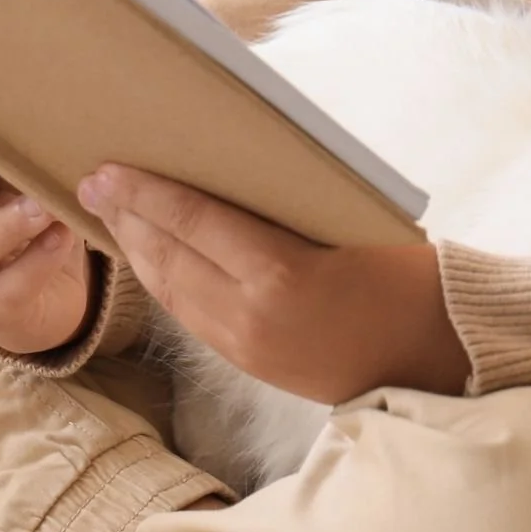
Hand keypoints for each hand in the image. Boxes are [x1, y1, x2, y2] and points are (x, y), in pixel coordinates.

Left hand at [77, 163, 470, 403]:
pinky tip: (156, 260)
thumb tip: (228, 177)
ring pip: (172, 293)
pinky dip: (166, 281)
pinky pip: (192, 316)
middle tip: (92, 182)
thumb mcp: (349, 226)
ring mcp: (247, 347)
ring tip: (113, 216)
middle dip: (126, 218)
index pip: (194, 223)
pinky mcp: (251, 364)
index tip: (108, 167)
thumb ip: (284, 210)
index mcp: (280, 275)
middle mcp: (250, 316)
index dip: (146, 193)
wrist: (437, 360)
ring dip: (138, 252)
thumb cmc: (408, 278)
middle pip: (168, 259)